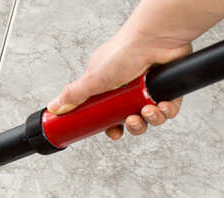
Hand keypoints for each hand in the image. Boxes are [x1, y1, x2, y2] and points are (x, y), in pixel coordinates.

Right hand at [47, 30, 191, 139]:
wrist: (154, 39)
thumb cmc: (123, 53)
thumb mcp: (92, 79)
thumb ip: (73, 95)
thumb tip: (54, 107)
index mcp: (109, 86)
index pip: (108, 113)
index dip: (111, 126)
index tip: (112, 132)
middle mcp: (130, 88)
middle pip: (130, 119)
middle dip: (132, 126)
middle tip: (130, 122)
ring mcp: (150, 88)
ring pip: (151, 117)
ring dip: (149, 120)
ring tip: (145, 111)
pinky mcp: (169, 88)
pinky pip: (169, 110)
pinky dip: (166, 111)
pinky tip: (161, 106)